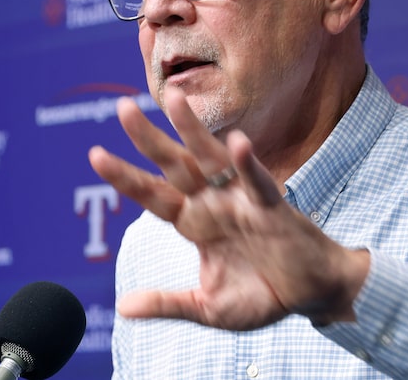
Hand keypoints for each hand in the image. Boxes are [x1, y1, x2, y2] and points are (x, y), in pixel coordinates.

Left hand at [88, 89, 369, 329]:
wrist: (312, 296)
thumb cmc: (262, 297)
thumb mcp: (208, 309)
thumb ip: (169, 304)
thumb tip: (123, 308)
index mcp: (196, 225)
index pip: (154, 196)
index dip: (126, 178)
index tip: (95, 155)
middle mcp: (215, 205)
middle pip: (176, 165)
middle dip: (149, 139)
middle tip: (123, 108)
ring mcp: (242, 202)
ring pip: (213, 159)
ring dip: (194, 130)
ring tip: (173, 98)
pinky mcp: (273, 208)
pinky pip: (258, 182)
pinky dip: (248, 164)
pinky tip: (237, 143)